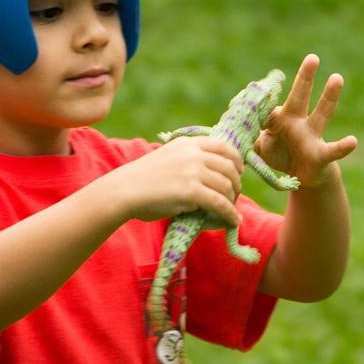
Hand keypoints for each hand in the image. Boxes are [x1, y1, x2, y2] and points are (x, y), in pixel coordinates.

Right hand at [98, 136, 243, 226]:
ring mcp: (193, 171)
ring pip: (226, 186)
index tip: (239, 171)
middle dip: (236, 183)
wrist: (124, 191)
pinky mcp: (191, 191)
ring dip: (232, 200)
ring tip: (231, 210)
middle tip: (234, 195)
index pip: (223, 146)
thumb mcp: (168, 157)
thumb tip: (213, 173)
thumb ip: (188, 159)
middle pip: (229, 167)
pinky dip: (230, 213)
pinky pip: (220, 203)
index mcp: (187, 143)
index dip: (236, 160)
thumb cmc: (143, 179)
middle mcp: (193, 154)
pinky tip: (233, 220)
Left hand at [254, 54, 357, 187]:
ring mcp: (311, 137)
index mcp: (279, 119)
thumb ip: (248, 137)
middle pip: (301, 97)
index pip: (269, 105)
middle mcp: (297, 123)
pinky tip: (353, 141)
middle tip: (312, 57)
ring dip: (329, 97)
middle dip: (305, 78)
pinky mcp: (321, 155)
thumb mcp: (259, 147)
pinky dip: (343, 146)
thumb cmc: (279, 155)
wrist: (301, 176)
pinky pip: (333, 150)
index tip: (250, 93)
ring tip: (337, 77)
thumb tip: (232, 130)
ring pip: (322, 114)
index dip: (261, 101)